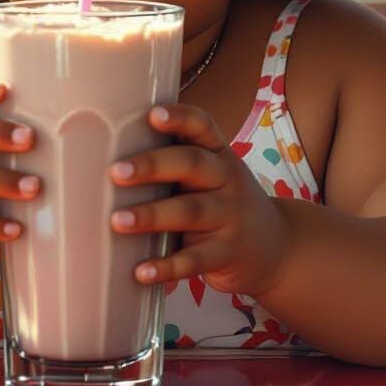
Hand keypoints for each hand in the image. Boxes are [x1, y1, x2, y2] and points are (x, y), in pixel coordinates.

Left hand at [109, 104, 289, 298]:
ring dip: (152, 216)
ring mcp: (230, 216)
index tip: (153, 115)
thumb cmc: (224, 203)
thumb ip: (176, 164)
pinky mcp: (227, 253)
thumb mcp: (213, 175)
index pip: (202, 126)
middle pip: (191, 164)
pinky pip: (195, 260)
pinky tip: (141, 271)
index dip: (179, 118)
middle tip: (116, 172)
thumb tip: (108, 157)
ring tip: (118, 221)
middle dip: (152, 166)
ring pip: (190, 211)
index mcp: (218, 153)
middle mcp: (227, 179)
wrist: (277, 248)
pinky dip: (166, 266)